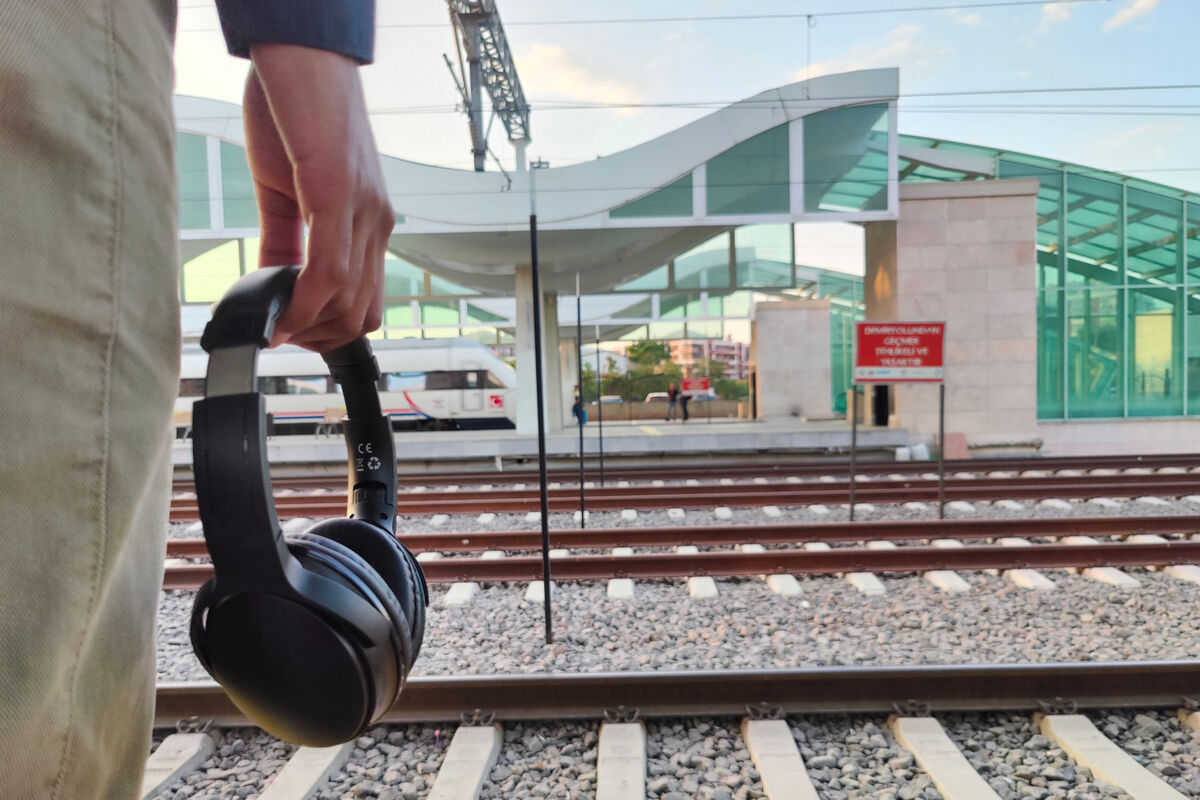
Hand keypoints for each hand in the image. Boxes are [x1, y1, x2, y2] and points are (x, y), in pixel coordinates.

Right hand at [243, 43, 394, 350]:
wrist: (298, 53)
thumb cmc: (294, 111)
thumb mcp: (288, 188)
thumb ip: (285, 239)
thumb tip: (275, 284)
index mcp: (368, 219)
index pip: (365, 297)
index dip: (329, 327)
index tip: (291, 332)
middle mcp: (376, 219)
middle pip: (363, 311)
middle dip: (319, 337)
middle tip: (281, 335)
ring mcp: (362, 209)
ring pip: (348, 299)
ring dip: (308, 326)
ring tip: (274, 326)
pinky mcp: (337, 192)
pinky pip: (329, 270)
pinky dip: (303, 303)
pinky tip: (279, 312)